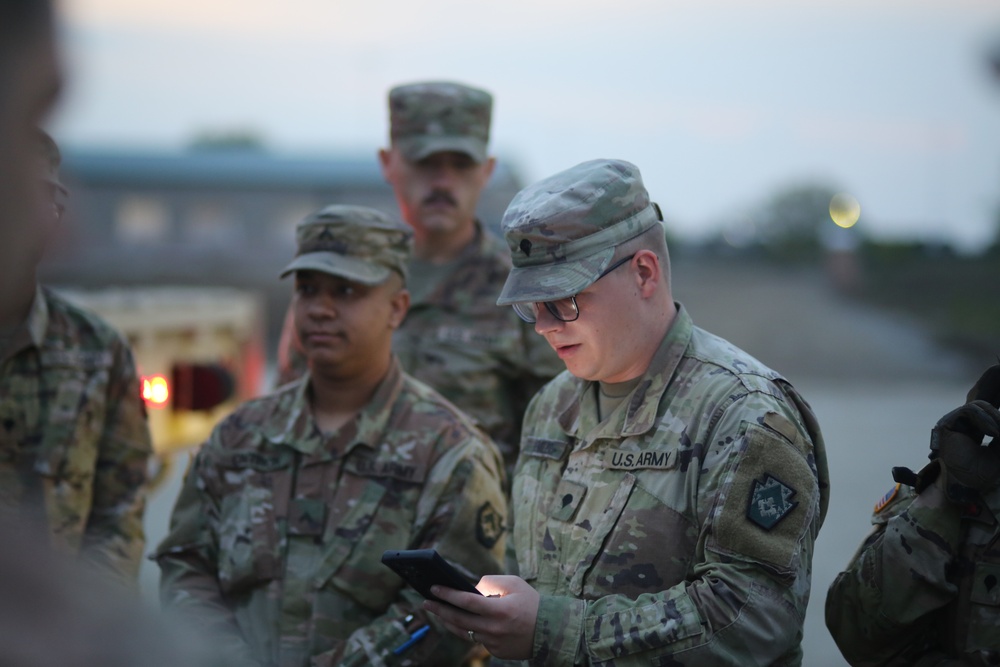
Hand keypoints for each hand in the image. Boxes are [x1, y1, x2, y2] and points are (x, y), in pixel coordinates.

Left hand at [423, 575, 539, 659]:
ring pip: (464, 632)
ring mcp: (494, 643)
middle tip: (426, 603)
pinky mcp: (496, 652)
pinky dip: (470, 630)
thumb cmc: (532, 603)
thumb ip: (490, 582)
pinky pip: (478, 639)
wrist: (551, 630)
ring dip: (449, 622)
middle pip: (459, 620)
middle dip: (439, 610)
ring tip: (439, 612)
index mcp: (499, 609)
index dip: (447, 594)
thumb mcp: (514, 584)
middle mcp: (494, 628)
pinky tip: (462, 622)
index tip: (433, 588)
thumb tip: (471, 588)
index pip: (466, 601)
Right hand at [931, 399, 999, 492]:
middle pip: (983, 407)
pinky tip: (993, 431)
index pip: (989, 415)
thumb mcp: (999, 452)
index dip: (998, 419)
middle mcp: (963, 425)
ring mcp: (954, 423)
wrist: (966, 483)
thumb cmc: (980, 473)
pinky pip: (968, 410)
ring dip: (992, 417)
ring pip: (976, 406)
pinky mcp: (946, 423)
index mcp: (975, 431)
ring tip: (999, 432)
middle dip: (997, 416)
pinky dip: (983, 418)